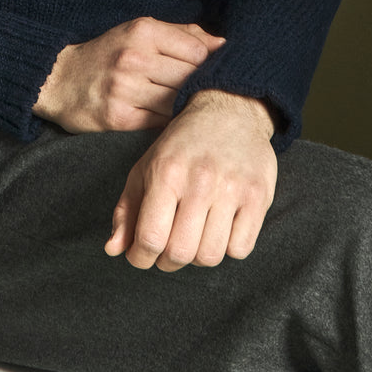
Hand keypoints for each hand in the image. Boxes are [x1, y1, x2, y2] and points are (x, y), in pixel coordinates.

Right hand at [33, 17, 225, 133]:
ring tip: (188, 107)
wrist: (60, 80)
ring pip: (176, 102)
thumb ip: (182, 35)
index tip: (210, 72)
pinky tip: (169, 118)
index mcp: (143, 31)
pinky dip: (169, 122)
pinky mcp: (119, 117)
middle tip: (206, 94)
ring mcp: (125, 89)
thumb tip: (222, 44)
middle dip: (200, 87)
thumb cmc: (109, 53)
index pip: (197, 51)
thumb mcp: (140, 31)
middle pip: (189, 77)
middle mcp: (134, 58)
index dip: (209, 64)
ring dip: (185, 106)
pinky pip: (160, 123)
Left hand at [104, 88, 276, 270]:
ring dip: (198, 256)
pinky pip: (240, 249)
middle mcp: (200, 180)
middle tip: (168, 248)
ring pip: (211, 256)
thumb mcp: (146, 168)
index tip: (141, 254)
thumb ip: (126, 211)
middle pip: (180, 253)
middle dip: (168, 260)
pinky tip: (221, 228)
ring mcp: (232, 189)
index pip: (150, 238)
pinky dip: (228, 247)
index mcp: (166, 172)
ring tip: (195, 235)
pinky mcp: (258, 196)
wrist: (230, 110)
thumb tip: (113, 249)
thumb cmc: (182, 146)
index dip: (140, 257)